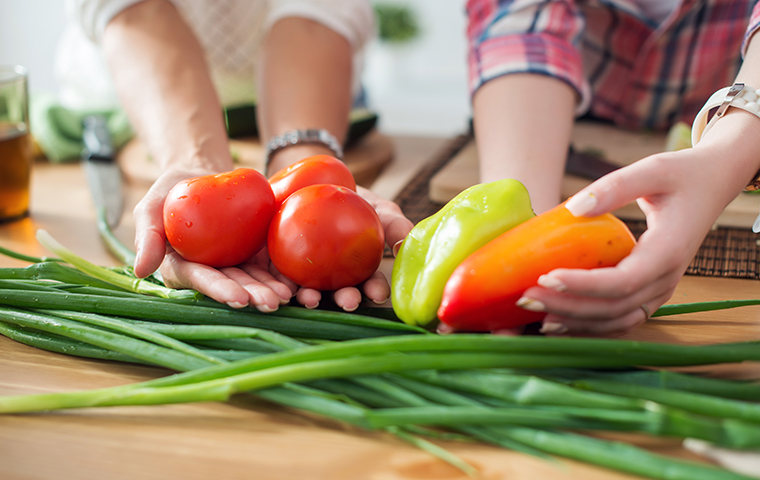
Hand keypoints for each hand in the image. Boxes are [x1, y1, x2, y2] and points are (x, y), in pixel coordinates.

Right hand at [134, 172, 413, 311]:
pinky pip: (275, 262)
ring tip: (294, 296)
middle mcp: (215, 272)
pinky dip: (289, 271)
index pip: (203, 282)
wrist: (202, 175)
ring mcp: (239, 263)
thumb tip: (141, 270)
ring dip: (275, 289)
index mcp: (186, 268)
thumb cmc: (172, 190)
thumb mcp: (152, 204)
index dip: (220, 290)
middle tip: (274, 302)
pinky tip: (306, 279)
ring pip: (259, 279)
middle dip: (255, 295)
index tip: (237, 298)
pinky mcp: (259, 251)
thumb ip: (147, 234)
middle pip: (235, 285)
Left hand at [282, 186, 413, 310]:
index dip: (375, 290)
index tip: (378, 294)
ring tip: (311, 299)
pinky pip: (278, 275)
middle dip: (345, 299)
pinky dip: (279, 284)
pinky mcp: (277, 265)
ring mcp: (305, 273)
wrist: (313, 179)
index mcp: (360, 271)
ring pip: (308, 289)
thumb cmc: (354, 197)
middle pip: (339, 292)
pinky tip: (282, 288)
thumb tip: (405, 244)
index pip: (370, 283)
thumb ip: (395, 225)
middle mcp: (334, 278)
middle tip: (349, 301)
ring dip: (311, 298)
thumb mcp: (380, 208)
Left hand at [516, 141, 746, 336]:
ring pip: (616, 321)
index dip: (583, 285)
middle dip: (567, 307)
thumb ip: (615, 186)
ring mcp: (660, 290)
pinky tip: (556, 322)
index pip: (623, 281)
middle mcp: (667, 279)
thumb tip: (574, 208)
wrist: (713, 184)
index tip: (546, 276)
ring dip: (574, 323)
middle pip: (614, 307)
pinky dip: (588, 326)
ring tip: (533, 315)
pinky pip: (619, 319)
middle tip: (525, 297)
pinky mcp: (650, 292)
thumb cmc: (682, 175)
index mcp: (668, 251)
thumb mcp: (653, 169)